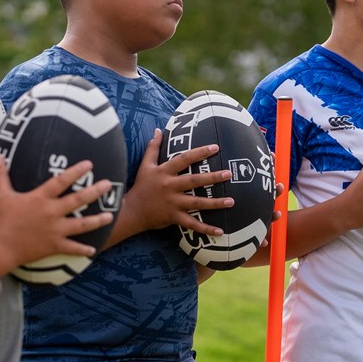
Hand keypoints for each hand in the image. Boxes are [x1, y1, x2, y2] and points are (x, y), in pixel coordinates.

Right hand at [0, 155, 113, 275]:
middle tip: (109, 184)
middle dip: (95, 191)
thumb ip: (0, 176)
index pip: (61, 181)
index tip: (89, 164)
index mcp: (40, 199)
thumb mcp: (0, 195)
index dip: (75, 172)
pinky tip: (93, 250)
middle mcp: (51, 213)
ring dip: (97, 221)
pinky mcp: (53, 245)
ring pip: (82, 224)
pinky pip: (71, 248)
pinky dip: (82, 250)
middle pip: (78, 200)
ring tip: (109, 216)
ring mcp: (55, 230)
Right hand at [119, 129, 234, 237]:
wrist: (130, 211)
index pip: (184, 159)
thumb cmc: (140, 186)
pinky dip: (205, 229)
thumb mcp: (145, 165)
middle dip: (212, 177)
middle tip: (229, 174)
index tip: (215, 147)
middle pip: (194, 181)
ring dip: (214, 203)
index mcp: (165, 172)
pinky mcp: (173, 217)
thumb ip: (153, 147)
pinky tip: (220, 231)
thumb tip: (158, 130)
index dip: (199, 152)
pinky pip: (192, 224)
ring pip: (196, 203)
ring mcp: (172, 203)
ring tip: (231, 201)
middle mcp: (170, 187)